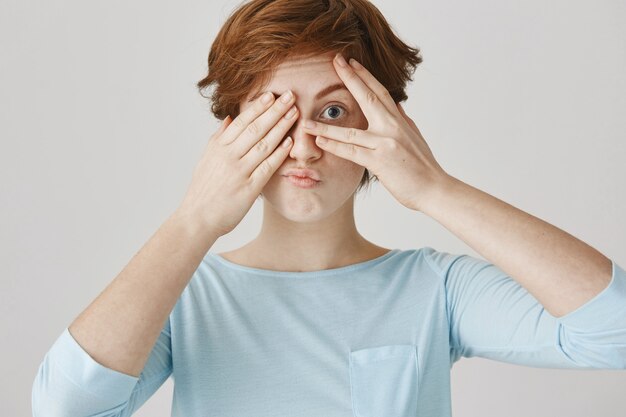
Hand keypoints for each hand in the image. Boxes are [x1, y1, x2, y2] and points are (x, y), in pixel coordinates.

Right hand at [176, 90, 297, 235]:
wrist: (197, 218)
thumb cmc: (203, 189)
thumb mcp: (207, 159)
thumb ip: (219, 138)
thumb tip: (230, 118)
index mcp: (219, 147)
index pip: (241, 121)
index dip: (257, 107)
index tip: (271, 95)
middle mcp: (229, 156)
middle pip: (255, 128)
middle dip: (274, 110)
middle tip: (290, 96)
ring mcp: (239, 172)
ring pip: (264, 144)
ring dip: (281, 127)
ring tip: (294, 113)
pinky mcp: (249, 188)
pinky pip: (267, 167)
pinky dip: (279, 154)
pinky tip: (289, 143)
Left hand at [301, 53, 450, 211]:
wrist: (434, 188)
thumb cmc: (423, 167)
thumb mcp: (414, 137)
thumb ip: (404, 120)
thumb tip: (398, 105)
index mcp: (400, 120)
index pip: (380, 92)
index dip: (364, 75)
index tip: (350, 62)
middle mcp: (392, 127)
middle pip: (367, 97)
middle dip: (350, 78)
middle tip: (335, 61)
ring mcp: (385, 143)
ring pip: (350, 131)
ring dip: (325, 126)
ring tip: (306, 121)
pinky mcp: (380, 161)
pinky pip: (352, 152)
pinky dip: (335, 146)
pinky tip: (319, 142)